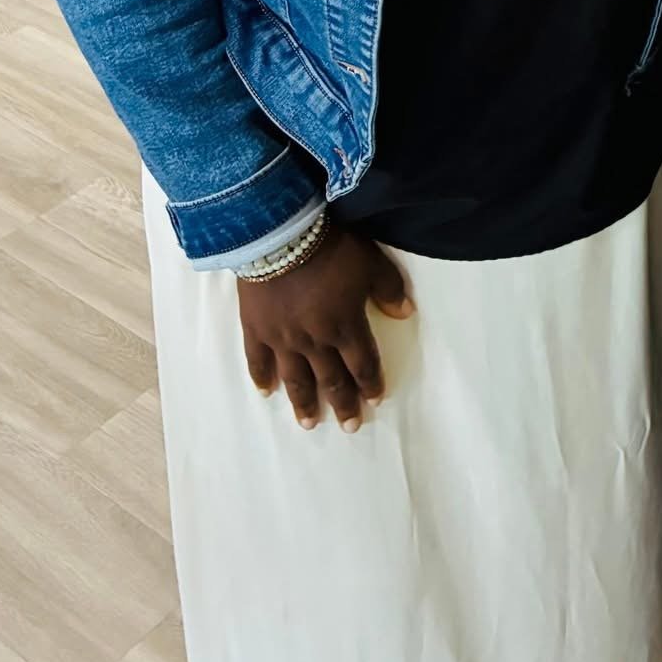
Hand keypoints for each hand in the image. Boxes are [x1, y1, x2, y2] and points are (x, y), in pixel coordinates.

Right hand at [238, 225, 414, 430]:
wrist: (279, 235)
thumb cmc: (330, 247)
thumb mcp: (371, 262)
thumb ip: (389, 289)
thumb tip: (405, 313)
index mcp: (345, 326)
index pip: (362, 363)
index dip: (370, 383)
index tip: (375, 400)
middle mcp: (314, 341)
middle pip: (331, 379)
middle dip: (343, 403)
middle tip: (349, 426)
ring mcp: (282, 338)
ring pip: (296, 378)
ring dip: (304, 402)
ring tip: (309, 423)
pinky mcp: (256, 329)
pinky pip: (258, 360)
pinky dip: (262, 377)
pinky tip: (266, 392)